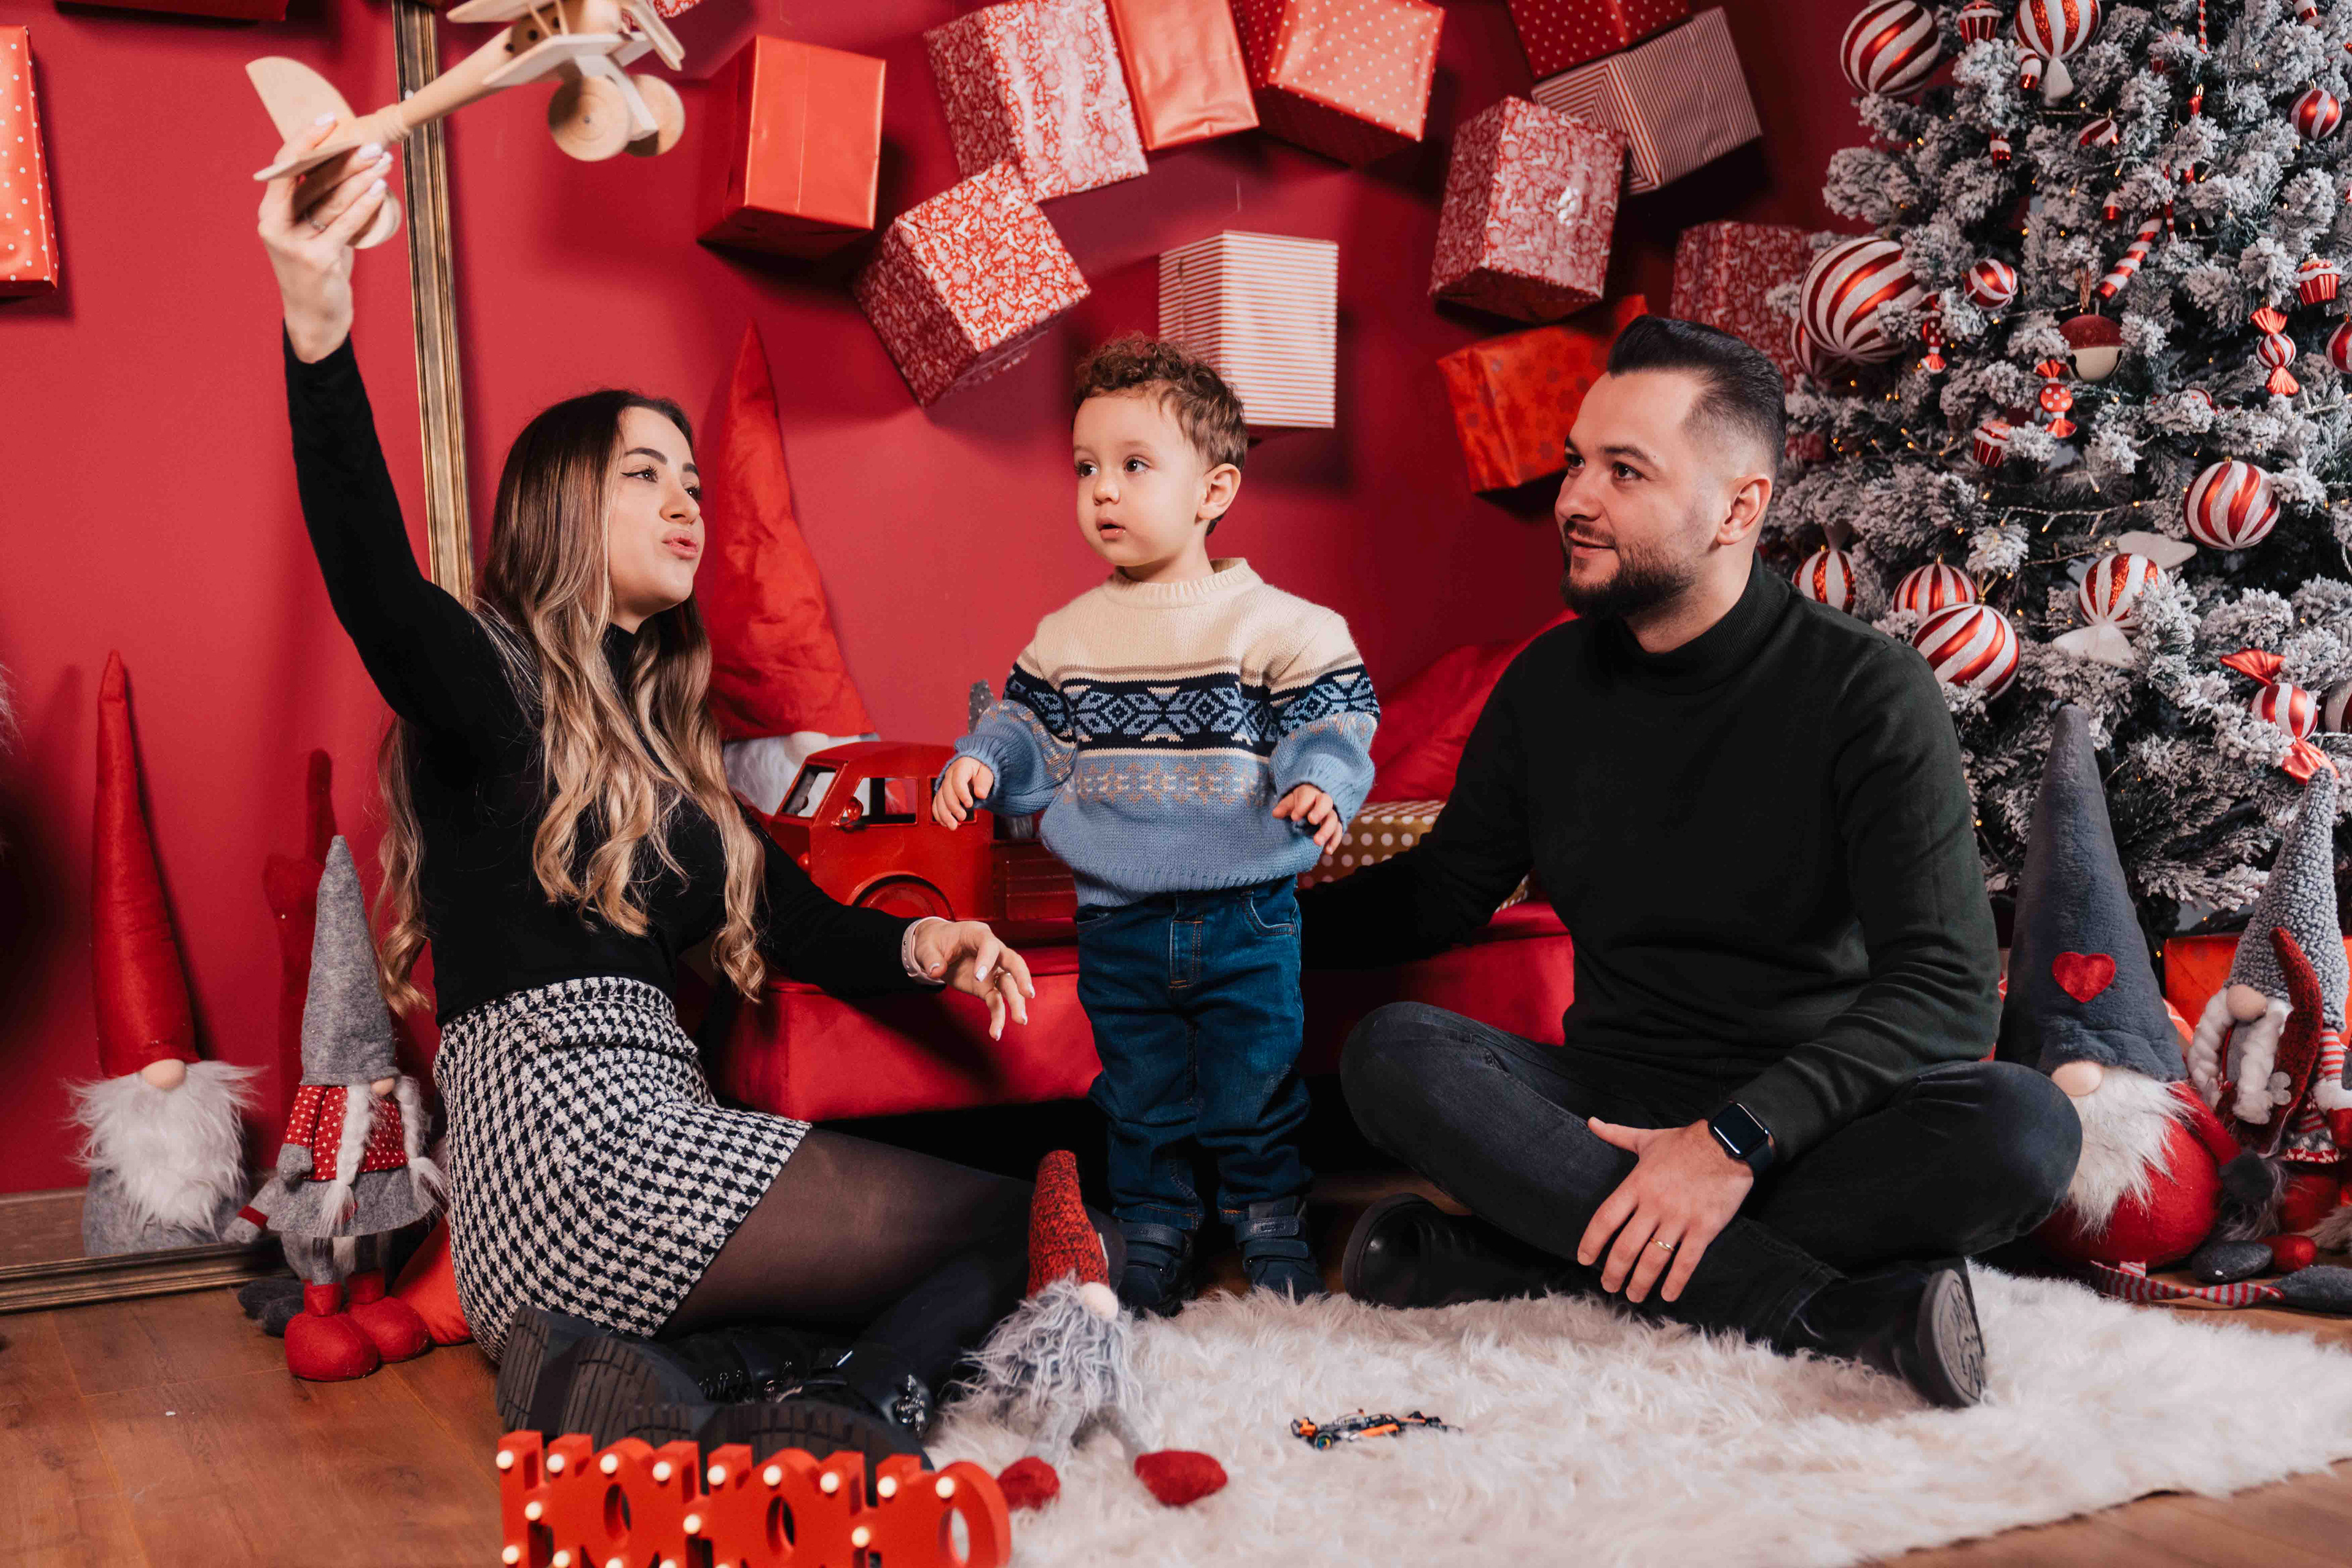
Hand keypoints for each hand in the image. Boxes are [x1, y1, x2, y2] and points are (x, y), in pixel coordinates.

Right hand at [257, 120, 394, 362]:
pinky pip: (345, 225)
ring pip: (331, 201)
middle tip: (372, 142)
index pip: (285, 166)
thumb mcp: (313, 233)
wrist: (315, 318)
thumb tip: (348, 165)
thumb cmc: (318, 269)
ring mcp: (295, 244)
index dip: (306, 139)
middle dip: (345, 158)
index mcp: (270, 213)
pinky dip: (364, 205)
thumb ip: (319, 205)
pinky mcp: (317, 260)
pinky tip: (380, 190)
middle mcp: (276, 225)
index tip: (330, 119)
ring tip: (384, 161)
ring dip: (361, 178)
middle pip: (313, 180)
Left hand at [911, 919, 1032, 1038]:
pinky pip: (996, 1001)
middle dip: (1021, 977)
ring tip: (1021, 1020)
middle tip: (1027, 993)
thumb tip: (936, 971)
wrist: (936, 948)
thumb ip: (931, 958)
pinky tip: (996, 1033)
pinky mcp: (987, 987)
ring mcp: (992, 971)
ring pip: (1010, 985)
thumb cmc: (934, 942)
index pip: (989, 945)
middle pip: (1013, 962)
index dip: (986, 959)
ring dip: (1016, 1002)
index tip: (978, 977)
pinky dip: (998, 1017)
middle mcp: (992, 952)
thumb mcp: (926, 946)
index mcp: (977, 935)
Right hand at [932, 757, 994, 827]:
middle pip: (946, 792)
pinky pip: (936, 804)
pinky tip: (945, 823)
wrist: (975, 767)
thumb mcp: (987, 773)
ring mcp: (945, 784)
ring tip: (953, 826)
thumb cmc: (981, 769)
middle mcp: (950, 775)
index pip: (958, 781)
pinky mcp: (943, 793)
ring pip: (939, 800)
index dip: (962, 794)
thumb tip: (980, 794)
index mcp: (961, 767)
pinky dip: (939, 815)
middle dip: (953, 807)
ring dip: (944, 815)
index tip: (969, 804)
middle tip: (963, 817)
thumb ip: (984, 783)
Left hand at [1272, 784, 1343, 851]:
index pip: (1308, 796)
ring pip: (1334, 820)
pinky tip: (1327, 851)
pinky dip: (1334, 841)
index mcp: (1311, 793)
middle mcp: (1324, 801)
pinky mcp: (1336, 825)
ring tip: (1317, 842)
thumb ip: (1284, 807)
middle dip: (1319, 812)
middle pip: (1326, 803)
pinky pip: (1338, 832)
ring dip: (1326, 831)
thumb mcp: (1290, 801)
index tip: (1294, 817)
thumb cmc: (1300, 801)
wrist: (1315, 801)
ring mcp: (1332, 813)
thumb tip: (1275, 814)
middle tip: (1312, 821)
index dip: (1302, 806)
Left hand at [1576, 1119, 1755, 1304]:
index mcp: (1636, 1184)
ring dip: (1640, 1282)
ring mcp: (1679, 1218)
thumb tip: (1591, 1122)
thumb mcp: (1647, 1138)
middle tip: (1608, 1285)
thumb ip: (1616, 1135)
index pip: (1605, 1219)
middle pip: (1626, 1247)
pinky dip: (1675, 1281)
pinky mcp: (1704, 1228)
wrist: (1728, 1143)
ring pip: (1653, 1259)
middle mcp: (1654, 1205)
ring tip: (1633, 1295)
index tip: (1584, 1259)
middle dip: (1613, 1271)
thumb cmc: (1685, 1142)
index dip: (1592, 1242)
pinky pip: (1686, 1261)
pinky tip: (1668, 1295)